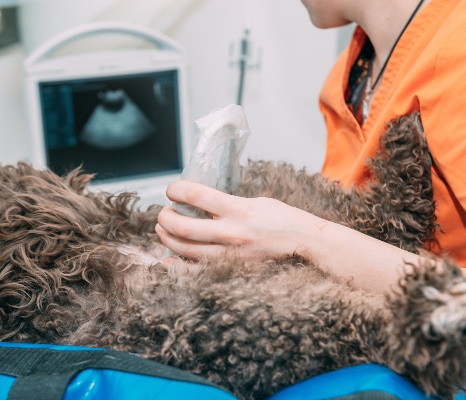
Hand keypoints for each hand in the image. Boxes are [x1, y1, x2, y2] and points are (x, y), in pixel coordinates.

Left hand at [156, 180, 314, 260]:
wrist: (302, 241)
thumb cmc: (279, 217)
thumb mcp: (253, 201)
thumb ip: (225, 204)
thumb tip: (198, 204)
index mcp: (238, 209)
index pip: (197, 195)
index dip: (176, 190)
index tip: (171, 190)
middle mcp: (232, 232)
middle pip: (184, 226)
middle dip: (166, 218)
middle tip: (164, 213)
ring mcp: (230, 253)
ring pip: (186, 249)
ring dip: (168, 238)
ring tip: (163, 230)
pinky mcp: (231, 267)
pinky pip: (197, 270)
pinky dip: (178, 266)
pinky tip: (168, 259)